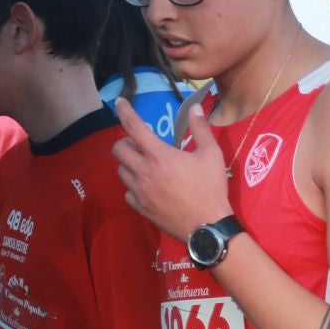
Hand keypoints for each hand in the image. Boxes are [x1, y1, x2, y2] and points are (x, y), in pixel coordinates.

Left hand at [111, 96, 229, 239]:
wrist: (206, 226)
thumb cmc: (210, 188)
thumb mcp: (212, 154)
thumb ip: (200, 128)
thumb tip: (194, 108)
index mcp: (159, 155)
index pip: (133, 127)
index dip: (124, 111)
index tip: (119, 102)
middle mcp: (143, 171)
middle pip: (118, 149)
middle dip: (126, 142)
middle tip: (141, 145)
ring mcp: (139, 191)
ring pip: (121, 171)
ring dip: (129, 164)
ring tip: (146, 166)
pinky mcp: (140, 208)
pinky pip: (127, 192)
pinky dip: (134, 186)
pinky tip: (147, 187)